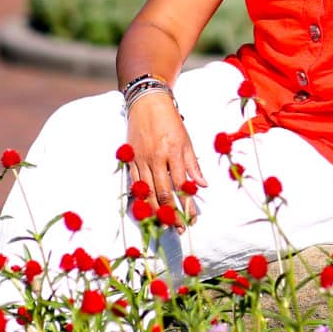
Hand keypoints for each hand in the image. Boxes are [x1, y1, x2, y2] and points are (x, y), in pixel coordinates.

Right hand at [125, 92, 203, 222]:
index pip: (181, 185)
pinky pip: (133, 184)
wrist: (147, 103)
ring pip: (146, 192)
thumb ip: (193, 164)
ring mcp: (140, 160)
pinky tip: (145, 210)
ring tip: (163, 225)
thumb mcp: (187, 141)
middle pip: (162, 193)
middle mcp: (155, 158)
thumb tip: (202, 186)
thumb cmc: (170, 122)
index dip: (187, 204)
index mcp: (173, 153)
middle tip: (179, 228)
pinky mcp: (130, 160)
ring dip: (155, 211)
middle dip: (171, 213)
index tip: (193, 219)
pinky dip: (139, 198)